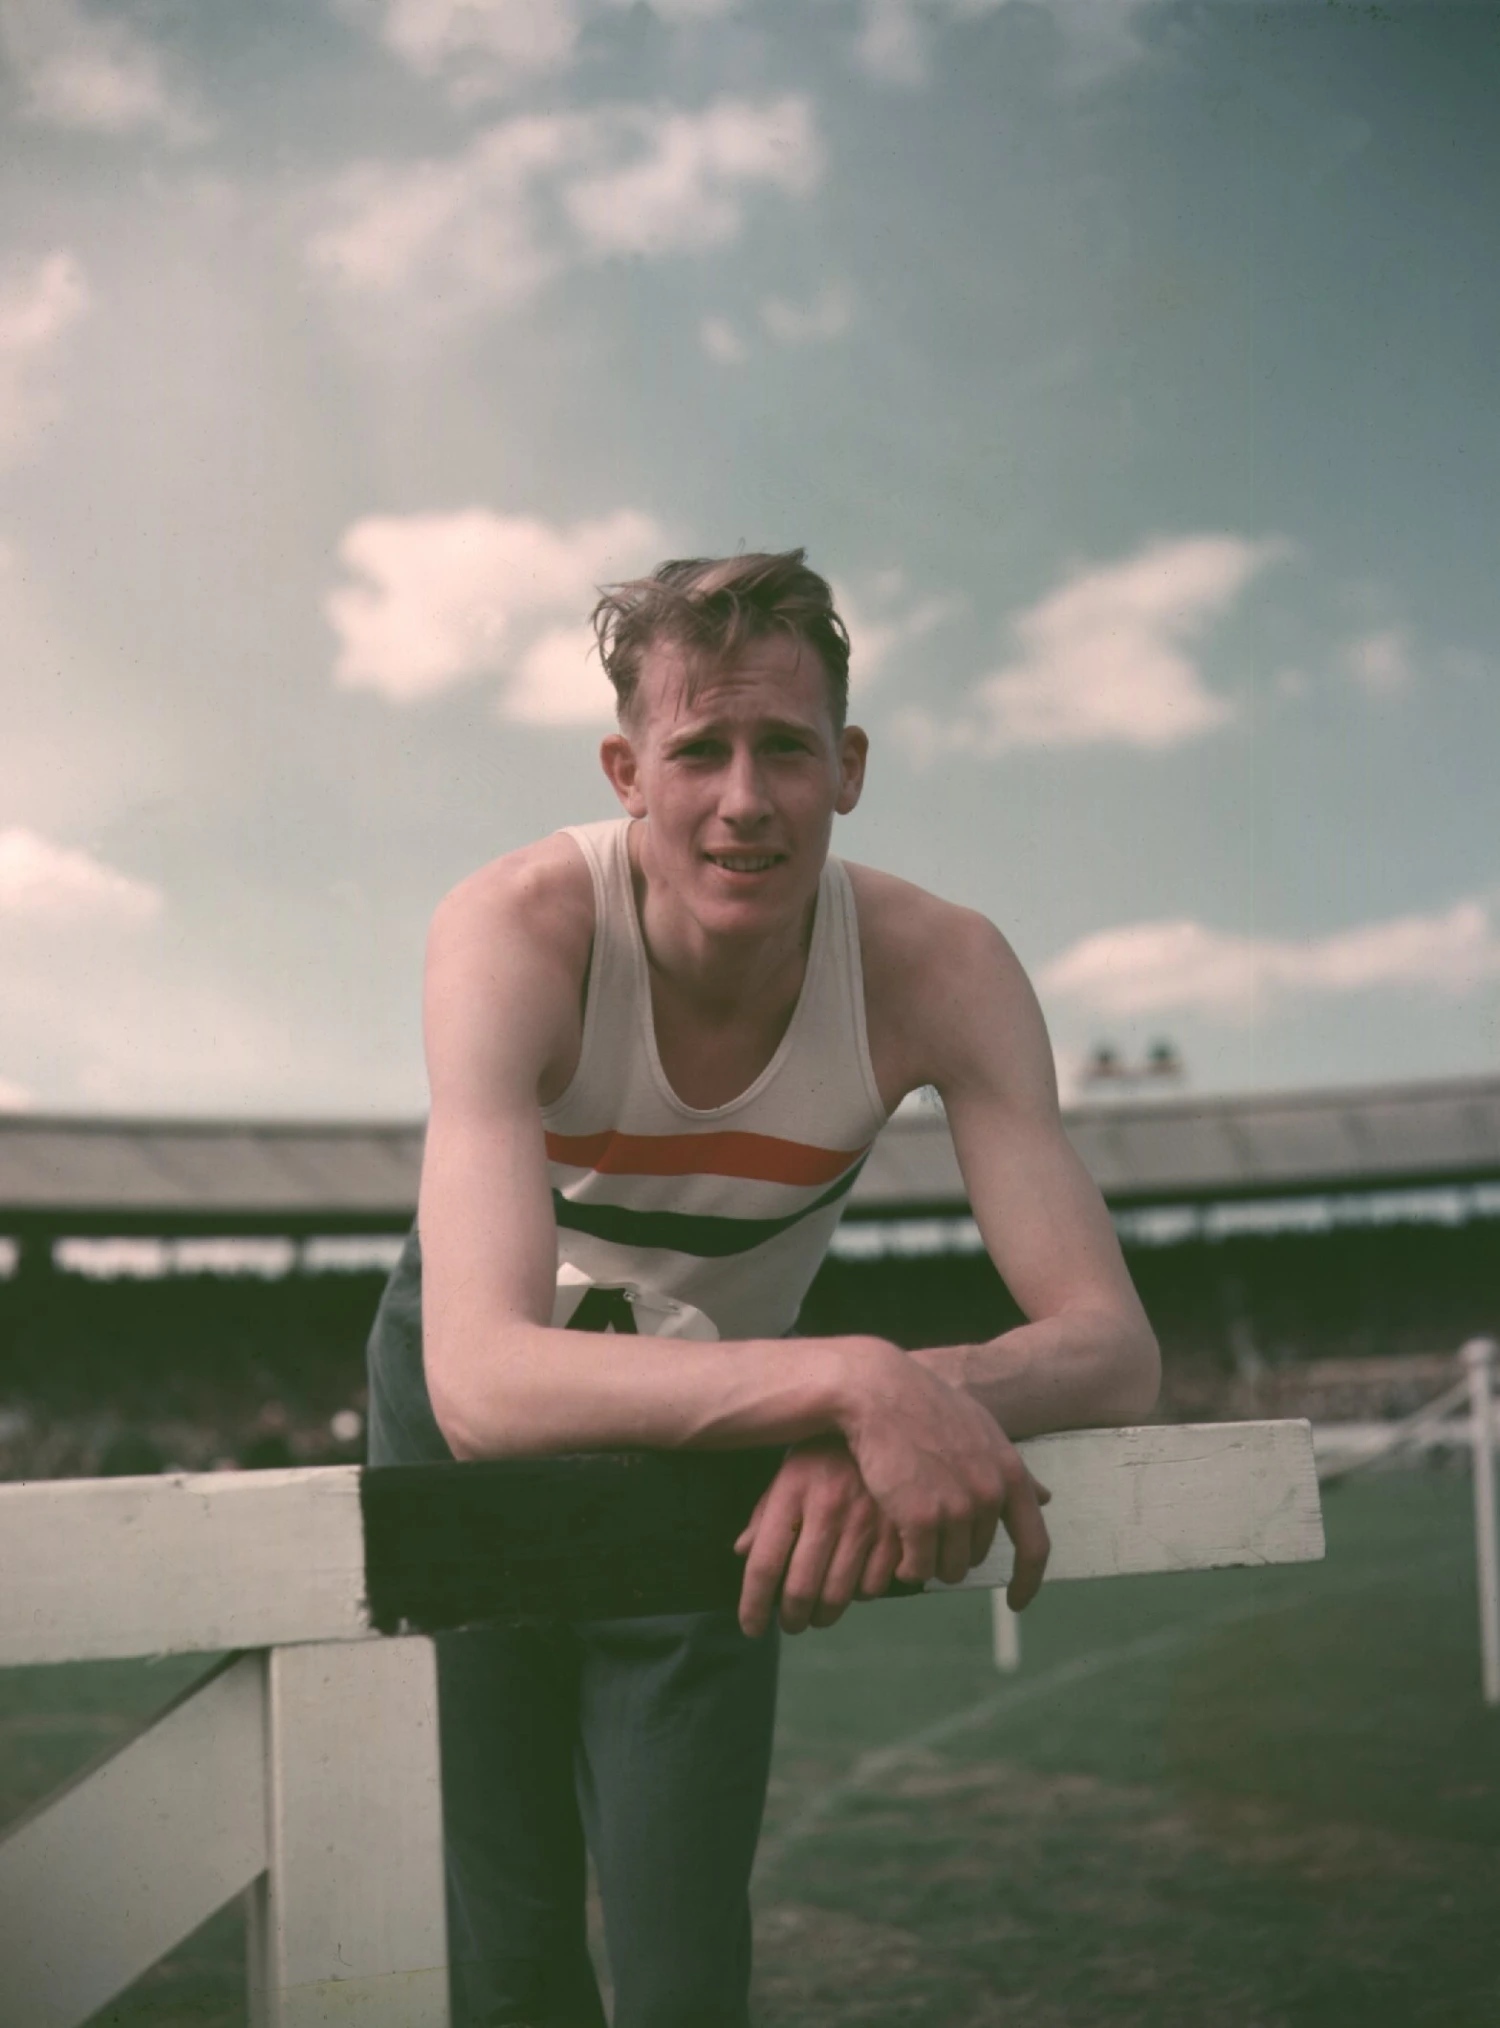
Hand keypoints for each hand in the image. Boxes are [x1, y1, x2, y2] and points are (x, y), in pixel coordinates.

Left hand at [733, 1434, 903, 1638]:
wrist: (886, 1419)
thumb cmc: (828, 1451)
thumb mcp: (789, 1471)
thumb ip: (765, 1513)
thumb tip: (742, 1552)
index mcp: (792, 1492)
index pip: (764, 1564)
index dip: (753, 1606)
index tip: (751, 1628)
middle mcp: (827, 1509)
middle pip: (801, 1589)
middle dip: (791, 1618)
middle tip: (790, 1623)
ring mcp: (866, 1521)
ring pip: (838, 1595)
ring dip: (823, 1615)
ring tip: (817, 1614)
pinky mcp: (898, 1530)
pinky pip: (874, 1586)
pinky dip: (860, 1596)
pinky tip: (853, 1586)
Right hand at [839, 1338, 1051, 1608]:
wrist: (878, 1392)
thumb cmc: (925, 1407)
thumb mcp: (981, 1431)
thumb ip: (1011, 1469)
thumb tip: (1045, 1497)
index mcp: (1009, 1474)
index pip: (1034, 1544)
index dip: (1028, 1580)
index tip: (1017, 1601)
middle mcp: (989, 1494)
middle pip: (975, 1556)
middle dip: (951, 1549)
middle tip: (923, 1523)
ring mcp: (956, 1507)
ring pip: (946, 1567)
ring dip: (927, 1561)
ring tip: (906, 1531)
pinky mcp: (919, 1518)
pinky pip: (917, 1567)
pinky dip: (906, 1565)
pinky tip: (894, 1545)